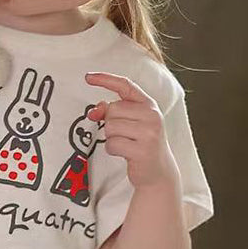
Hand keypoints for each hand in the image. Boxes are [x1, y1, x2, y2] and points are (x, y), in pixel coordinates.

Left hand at [85, 72, 178, 188]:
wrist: (159, 171)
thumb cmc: (142, 144)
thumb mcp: (132, 123)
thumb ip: (114, 112)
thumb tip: (95, 111)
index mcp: (149, 105)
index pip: (125, 85)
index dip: (105, 79)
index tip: (88, 77)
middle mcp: (152, 115)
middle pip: (113, 110)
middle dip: (110, 123)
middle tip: (123, 134)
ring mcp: (149, 132)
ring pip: (110, 127)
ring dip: (112, 138)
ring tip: (126, 144)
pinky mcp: (142, 150)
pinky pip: (112, 144)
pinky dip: (113, 150)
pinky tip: (125, 153)